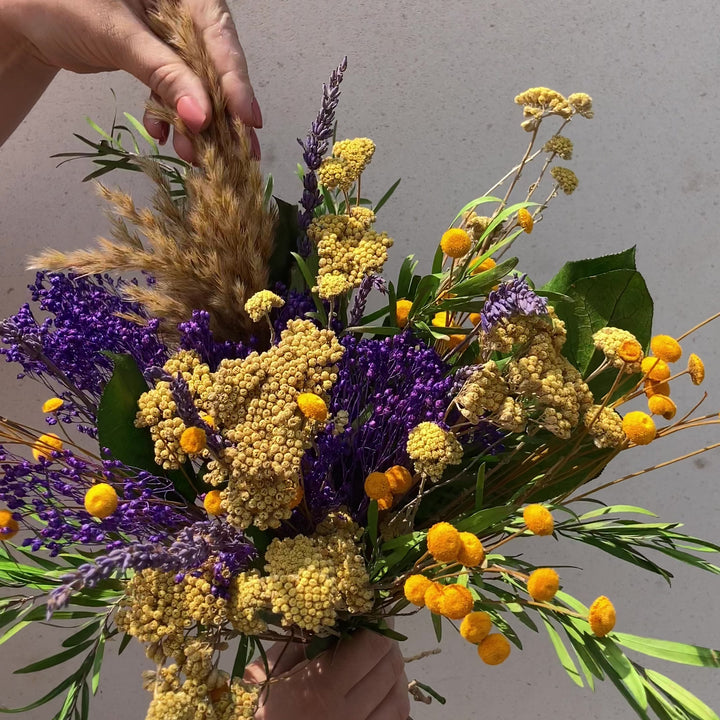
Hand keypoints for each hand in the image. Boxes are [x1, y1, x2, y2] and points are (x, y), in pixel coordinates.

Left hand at [0, 0, 261, 158]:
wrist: (25, 14)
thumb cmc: (61, 3)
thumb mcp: (118, 37)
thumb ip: (164, 75)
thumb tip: (201, 117)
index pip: (219, 35)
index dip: (236, 80)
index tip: (248, 120)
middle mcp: (182, 9)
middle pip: (215, 64)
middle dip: (221, 112)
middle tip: (237, 153)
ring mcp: (171, 33)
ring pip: (197, 82)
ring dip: (195, 122)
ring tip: (193, 154)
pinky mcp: (158, 55)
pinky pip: (174, 88)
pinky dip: (169, 113)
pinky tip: (161, 132)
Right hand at [246, 631, 410, 719]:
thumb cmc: (267, 705)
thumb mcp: (276, 667)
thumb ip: (307, 640)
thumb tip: (339, 618)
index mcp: (323, 686)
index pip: (372, 647)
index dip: (379, 627)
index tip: (373, 616)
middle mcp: (346, 713)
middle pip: (389, 669)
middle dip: (389, 646)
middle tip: (379, 635)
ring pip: (398, 697)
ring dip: (397, 674)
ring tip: (384, 661)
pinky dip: (395, 700)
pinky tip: (385, 690)